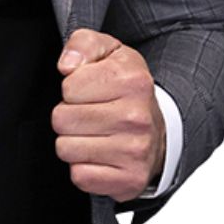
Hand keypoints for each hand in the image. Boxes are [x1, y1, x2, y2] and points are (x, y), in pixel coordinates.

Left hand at [52, 28, 166, 201]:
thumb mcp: (109, 52)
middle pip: (62, 120)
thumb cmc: (128, 91)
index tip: (90, 92)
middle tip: (90, 115)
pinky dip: (84, 168)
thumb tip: (66, 65)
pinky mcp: (129, 180)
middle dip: (69, 116)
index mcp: (132, 80)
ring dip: (73, 143)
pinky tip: (100, 155)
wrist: (162, 130)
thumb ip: (83, 44)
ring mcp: (135, 151)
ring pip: (65, 149)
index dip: (72, 89)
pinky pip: (79, 176)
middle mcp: (136, 117)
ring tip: (95, 135)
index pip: (68, 87)